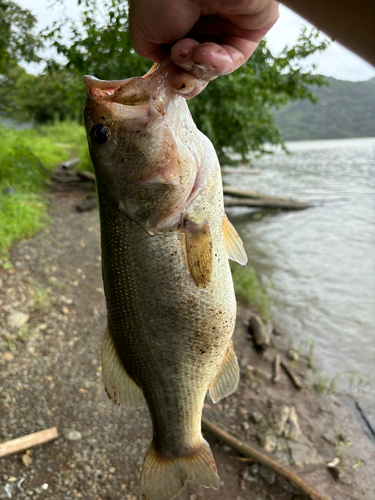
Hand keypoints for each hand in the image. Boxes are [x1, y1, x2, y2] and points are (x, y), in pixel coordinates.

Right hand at [129, 0, 278, 94]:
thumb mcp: (143, 30)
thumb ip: (152, 51)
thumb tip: (166, 67)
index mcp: (178, 19)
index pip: (179, 59)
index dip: (173, 74)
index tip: (168, 80)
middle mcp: (202, 21)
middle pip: (196, 67)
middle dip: (186, 76)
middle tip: (178, 78)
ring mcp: (227, 25)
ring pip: (214, 67)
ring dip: (199, 66)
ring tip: (190, 52)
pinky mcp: (250, 29)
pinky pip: (234, 59)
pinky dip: (218, 64)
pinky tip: (207, 53)